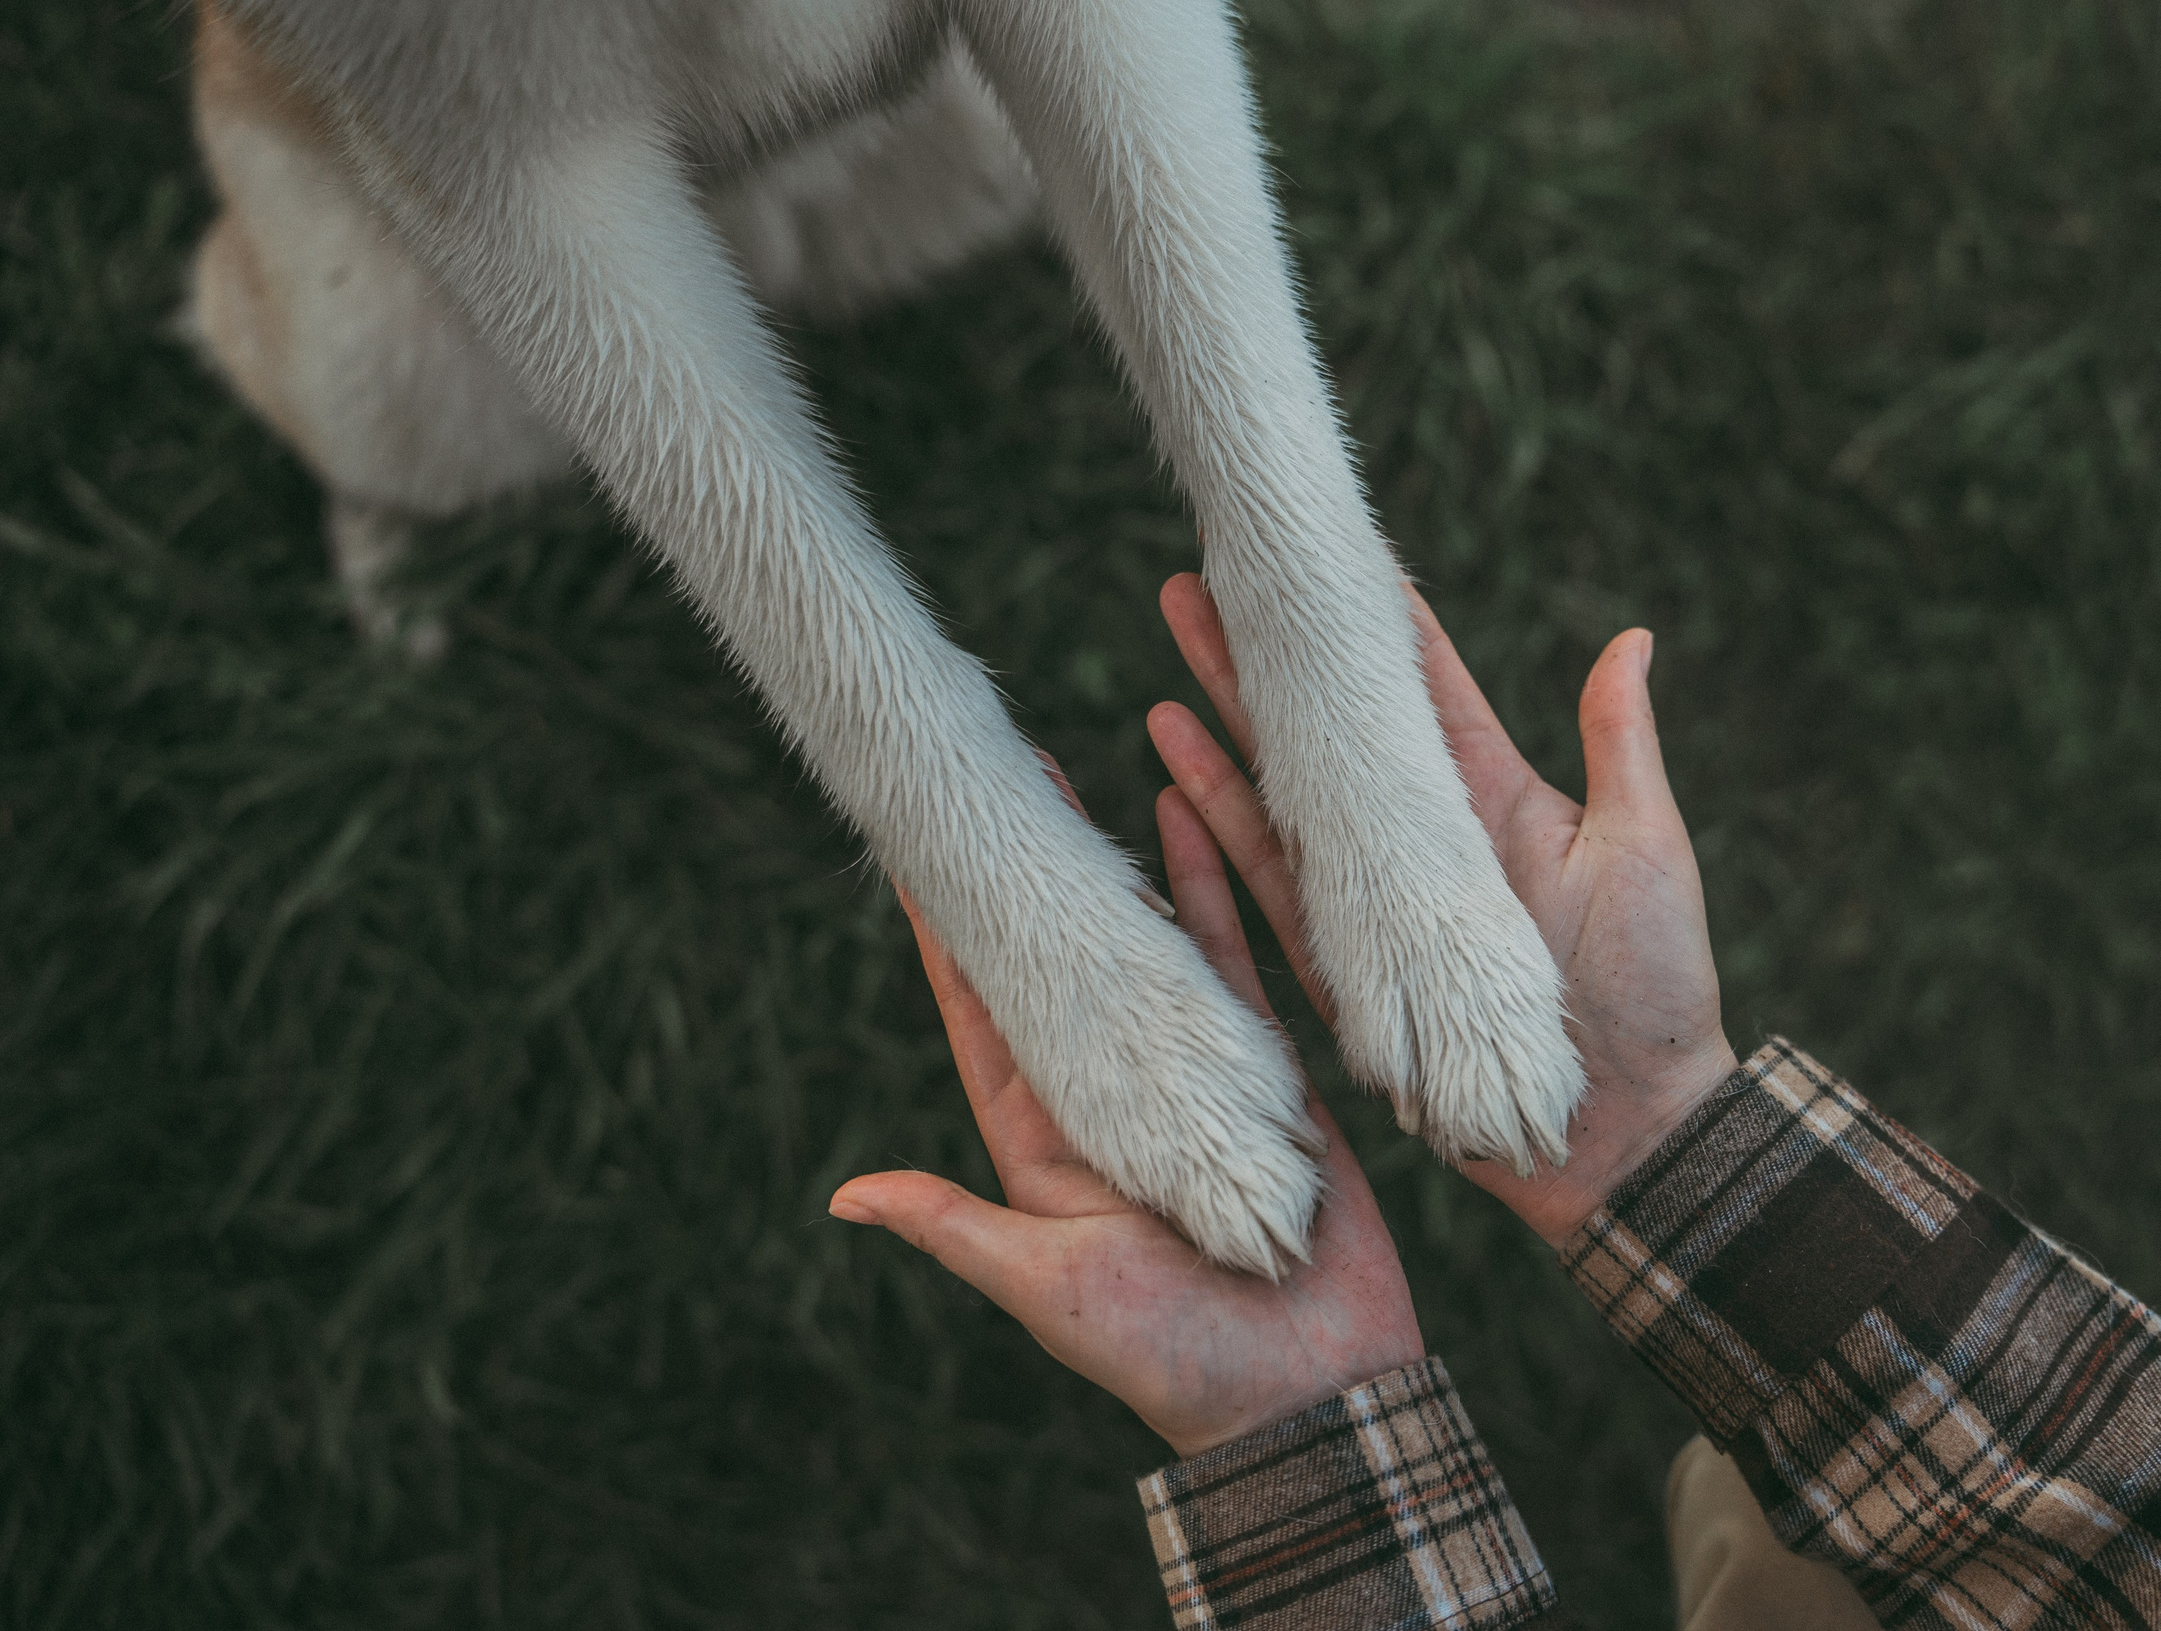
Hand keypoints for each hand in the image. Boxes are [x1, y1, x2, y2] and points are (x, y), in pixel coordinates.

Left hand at [829, 782, 1425, 1458]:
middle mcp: (1114, 1096)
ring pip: (1143, 941)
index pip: (983, 1016)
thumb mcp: (1048, 1288)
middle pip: (1060, 959)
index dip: (949, 937)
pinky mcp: (1267, 1066)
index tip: (913, 851)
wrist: (1314, 1394)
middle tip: (1000, 775)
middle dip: (1031, 872)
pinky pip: (1233, 956)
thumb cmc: (1174, 1357)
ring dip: (1115, 860)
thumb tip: (846, 1194)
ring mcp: (1193, 1073)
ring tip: (1086, 766)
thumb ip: (957, 1227)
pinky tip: (1190, 812)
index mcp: (1048, 1142)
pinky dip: (1212, 885)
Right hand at [1149, 574, 1739, 1245]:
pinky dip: (1223, 849)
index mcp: (1489, 805)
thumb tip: (1633, 636)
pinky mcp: (1352, 978)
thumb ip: (1618, 745)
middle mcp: (1421, 851)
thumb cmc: (1655, 992)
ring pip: (1284, 809)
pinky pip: (1276, 902)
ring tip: (1164, 677)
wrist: (1630, 1135)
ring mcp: (1380, 913)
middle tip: (1195, 590)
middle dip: (1262, 665)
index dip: (1367, 625)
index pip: (1416, 693)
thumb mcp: (1644, 850)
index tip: (1322, 555)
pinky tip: (1174, 791)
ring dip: (1224, 743)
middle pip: (1326, 739)